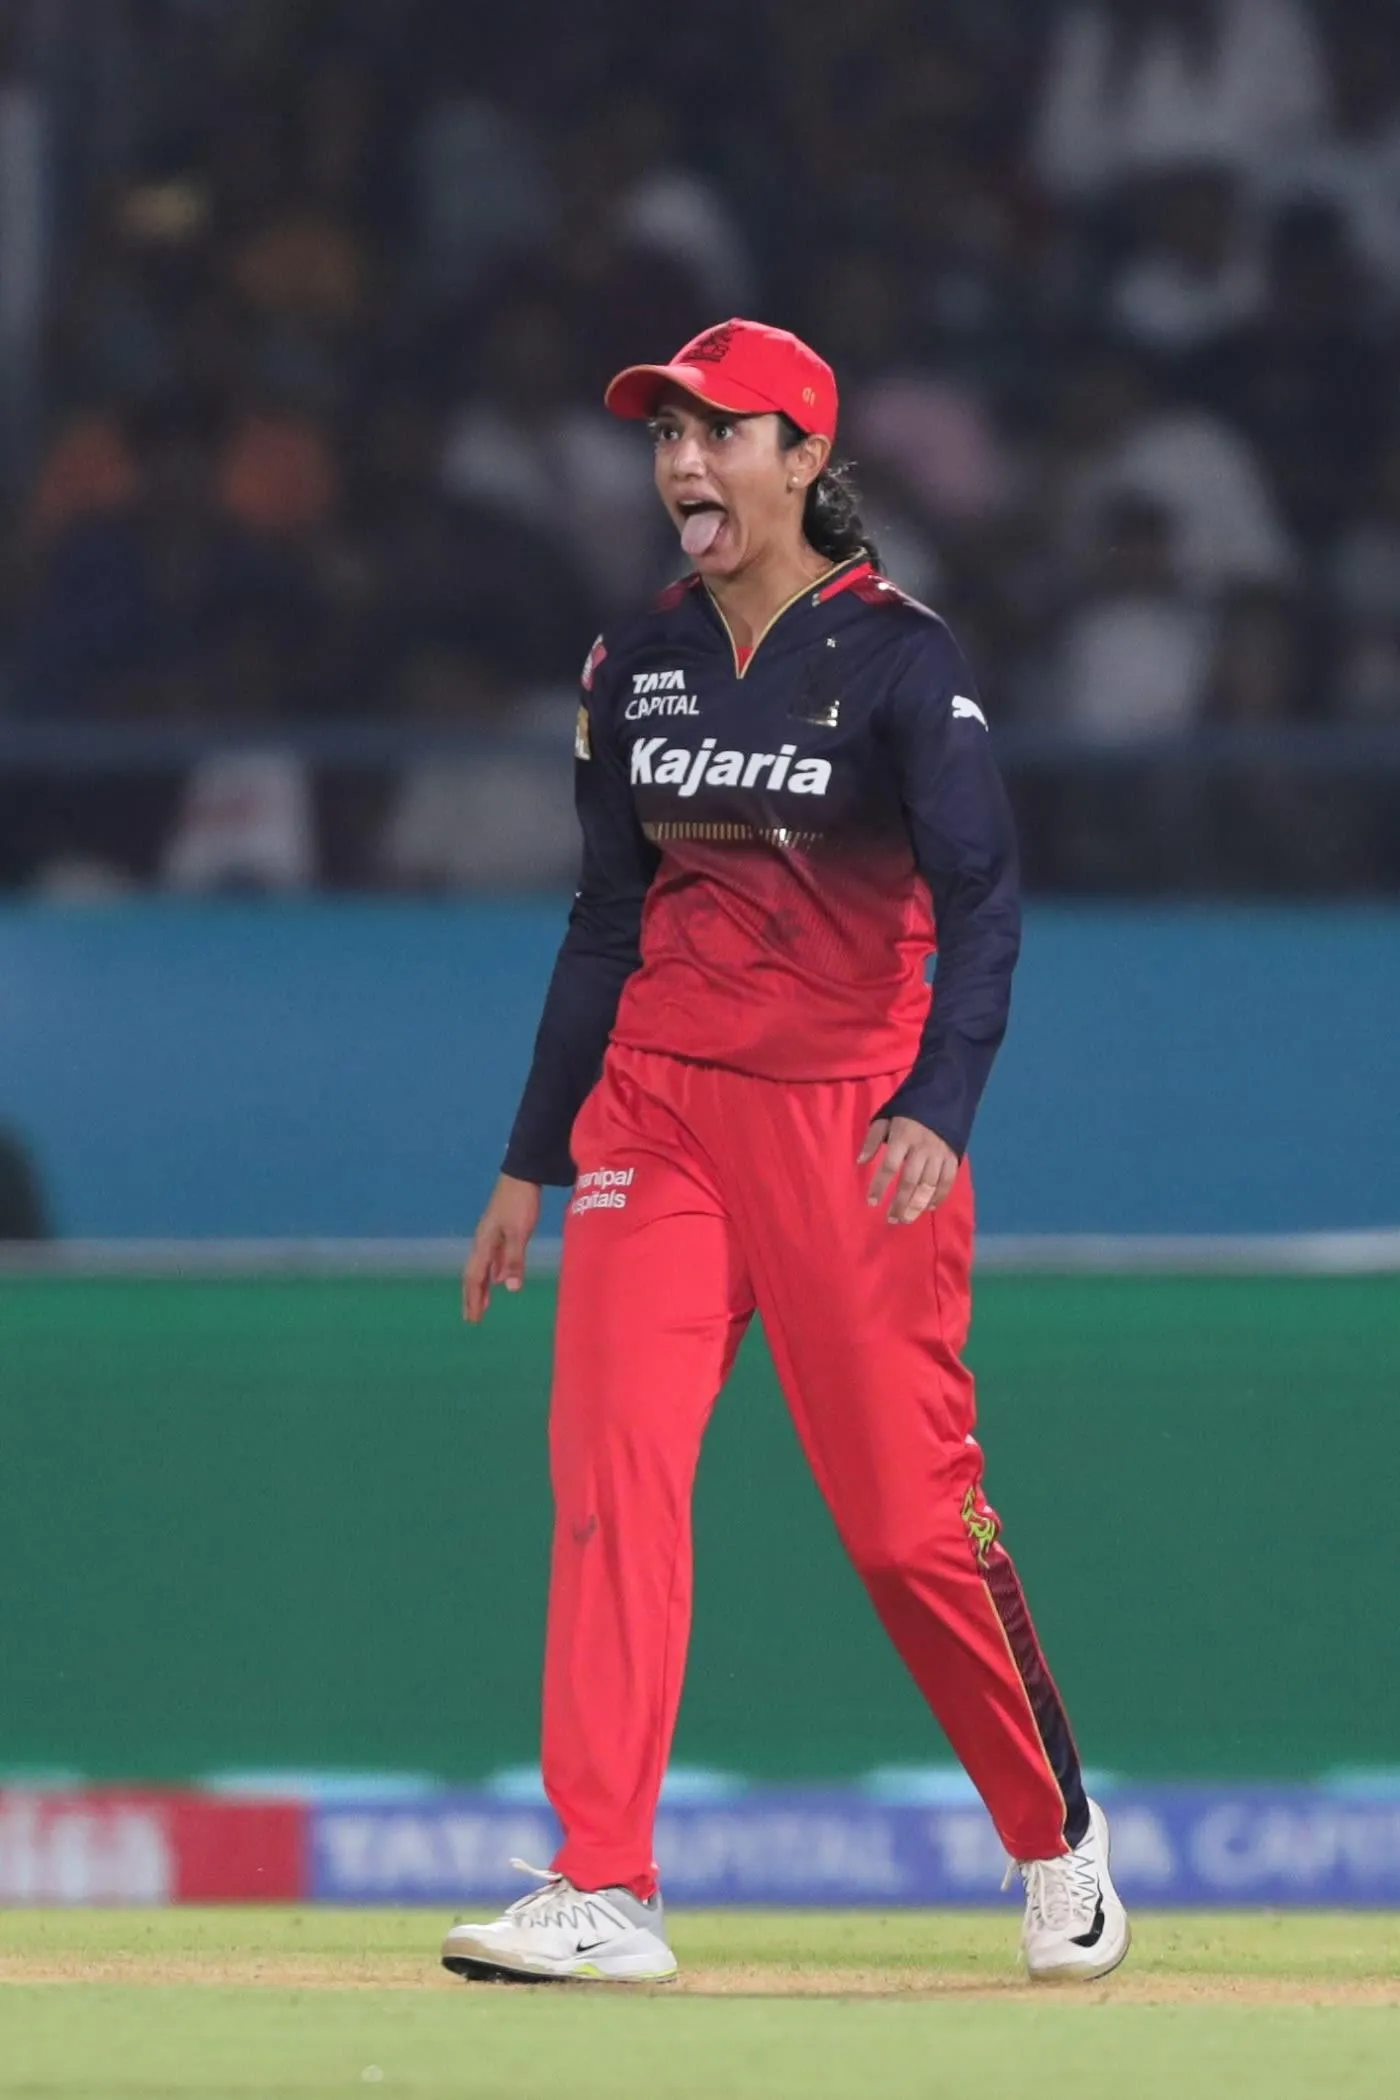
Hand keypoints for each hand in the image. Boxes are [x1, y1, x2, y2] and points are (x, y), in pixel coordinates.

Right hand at [462, 1174, 541, 1322]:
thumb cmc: (520, 1203)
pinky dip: (493, 1273)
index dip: (473, 1300)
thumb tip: (510, 1289)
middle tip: (472, 1319)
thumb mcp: (519, 1232)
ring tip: (482, 1305)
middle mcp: (483, 1242)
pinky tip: (499, 1279)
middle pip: (473, 1275)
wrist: (522, 1175)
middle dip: (472, 1297)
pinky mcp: (501, 1231)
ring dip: (482, 1287)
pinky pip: (492, 1259)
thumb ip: (514, 1260)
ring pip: (482, 1267)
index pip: (474, 1278)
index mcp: (484, 1243)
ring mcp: (491, 1236)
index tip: (472, 1320)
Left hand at [859, 1116, 959, 1224]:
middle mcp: (922, 1148)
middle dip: (900, 1203)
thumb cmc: (908, 1111)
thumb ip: (872, 1140)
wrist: (944, 1096)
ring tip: (906, 1218)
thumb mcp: (885, 1118)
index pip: (890, 1166)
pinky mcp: (953, 1157)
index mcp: (903, 1137)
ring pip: (929, 1185)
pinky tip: (929, 1208)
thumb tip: (860, 1162)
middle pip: (910, 1180)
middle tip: (891, 1219)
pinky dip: (939, 1197)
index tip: (872, 1202)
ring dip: (917, 1205)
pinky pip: (947, 1181)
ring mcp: (940, 1154)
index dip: (880, 1186)